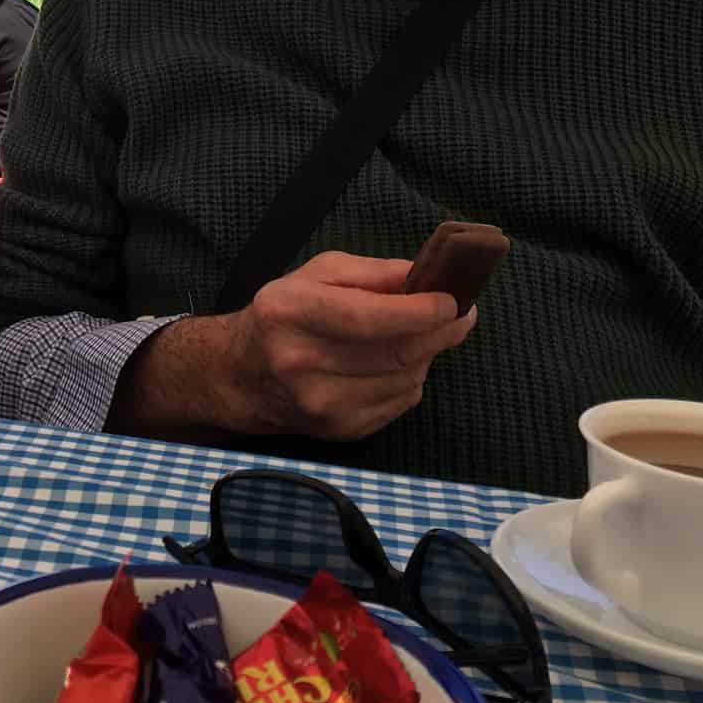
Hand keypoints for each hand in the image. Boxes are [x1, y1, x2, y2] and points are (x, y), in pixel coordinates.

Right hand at [112, 251, 475, 442]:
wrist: (241, 375)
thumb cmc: (284, 314)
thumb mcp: (317, 273)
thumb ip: (372, 272)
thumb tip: (426, 276)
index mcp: (290, 313)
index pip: (369, 318)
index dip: (420, 312)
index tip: (453, 301)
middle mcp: (301, 363)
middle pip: (396, 352)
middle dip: (440, 332)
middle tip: (461, 315)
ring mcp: (322, 403)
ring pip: (406, 378)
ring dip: (426, 355)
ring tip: (420, 334)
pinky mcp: (341, 429)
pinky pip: (401, 401)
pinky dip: (410, 378)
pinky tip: (396, 362)